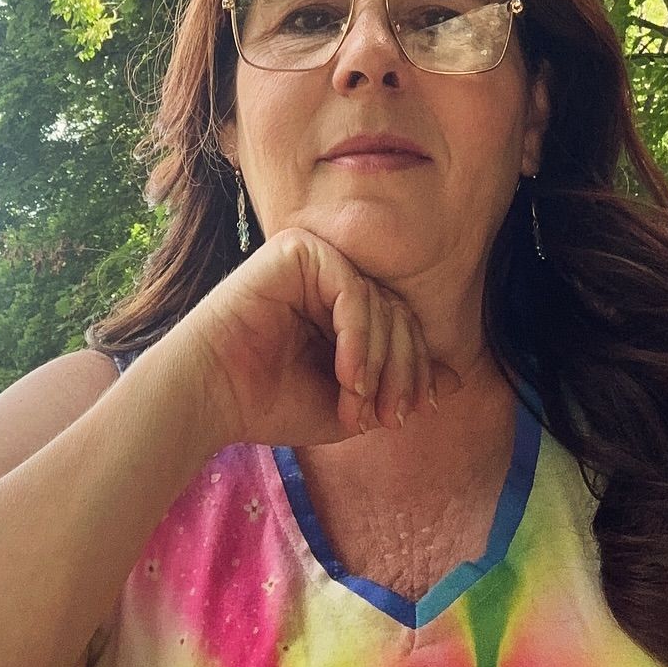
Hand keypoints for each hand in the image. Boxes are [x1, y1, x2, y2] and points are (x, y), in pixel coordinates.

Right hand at [164, 226, 464, 449]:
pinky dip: (358, 337)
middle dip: (401, 370)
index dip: (413, 371)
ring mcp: (314, 259)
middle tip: (388, 416)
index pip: (400, 325)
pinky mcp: (296, 250)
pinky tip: (346, 375)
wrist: (210, 397)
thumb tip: (457, 379)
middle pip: (397, 313)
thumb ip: (399, 386)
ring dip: (379, 362)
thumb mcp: (351, 402)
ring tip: (358, 402)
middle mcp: (329, 276)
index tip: (407, 415)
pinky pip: (352, 290)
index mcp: (340, 306)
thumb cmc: (270, 402)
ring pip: (380, 303)